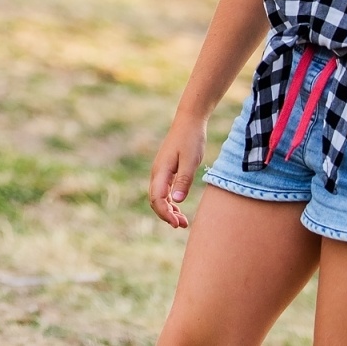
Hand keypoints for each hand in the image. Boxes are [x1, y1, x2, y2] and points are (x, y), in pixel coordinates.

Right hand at [148, 114, 205, 228]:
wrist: (189, 121)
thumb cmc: (191, 139)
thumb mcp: (190, 161)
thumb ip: (183, 181)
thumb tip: (177, 201)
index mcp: (160, 171)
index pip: (157, 199)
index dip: (165, 213)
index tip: (178, 223)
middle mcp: (157, 173)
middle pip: (155, 200)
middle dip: (166, 215)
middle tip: (182, 225)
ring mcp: (161, 171)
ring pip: (159, 196)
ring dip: (168, 210)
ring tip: (183, 222)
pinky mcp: (167, 170)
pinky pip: (164, 191)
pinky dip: (170, 202)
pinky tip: (179, 208)